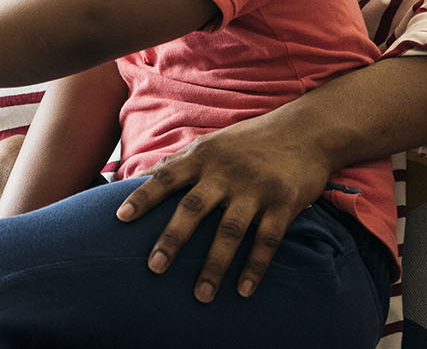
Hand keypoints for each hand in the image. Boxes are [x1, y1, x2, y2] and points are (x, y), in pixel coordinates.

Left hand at [114, 112, 329, 302]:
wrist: (305, 130)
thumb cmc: (249, 140)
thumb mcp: (211, 143)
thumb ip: (178, 162)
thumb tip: (141, 177)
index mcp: (203, 157)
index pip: (166, 177)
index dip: (143, 197)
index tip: (120, 218)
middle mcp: (226, 172)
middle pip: (194, 207)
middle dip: (173, 238)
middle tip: (154, 267)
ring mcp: (255, 188)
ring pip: (230, 231)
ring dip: (214, 265)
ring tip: (200, 295)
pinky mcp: (283, 202)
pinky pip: (267, 240)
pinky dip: (255, 267)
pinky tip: (243, 290)